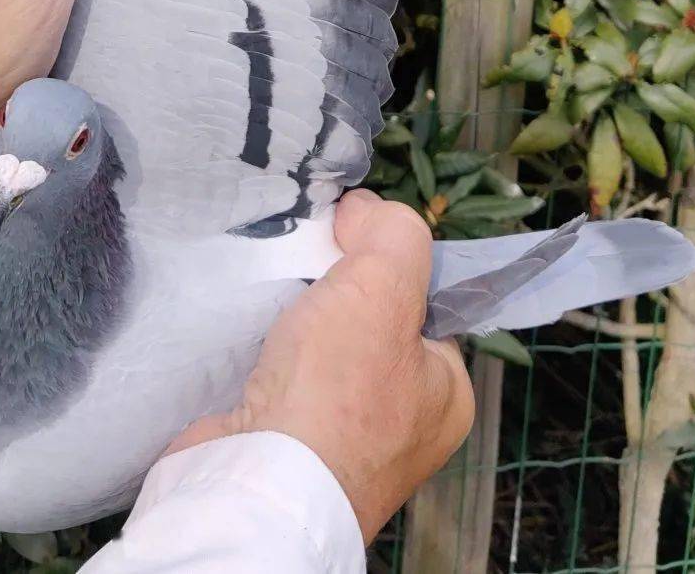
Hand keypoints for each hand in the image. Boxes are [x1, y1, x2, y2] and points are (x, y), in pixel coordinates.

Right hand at [168, 189, 474, 541]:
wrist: (256, 482)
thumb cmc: (337, 391)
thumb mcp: (385, 283)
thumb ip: (391, 233)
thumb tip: (363, 211)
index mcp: (446, 395)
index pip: (423, 302)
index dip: (385, 258)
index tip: (347, 235)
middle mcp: (401, 425)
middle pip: (368, 320)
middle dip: (334, 287)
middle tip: (305, 262)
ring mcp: (339, 441)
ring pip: (318, 348)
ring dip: (293, 317)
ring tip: (273, 291)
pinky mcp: (282, 446)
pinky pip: (278, 378)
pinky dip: (262, 351)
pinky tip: (248, 329)